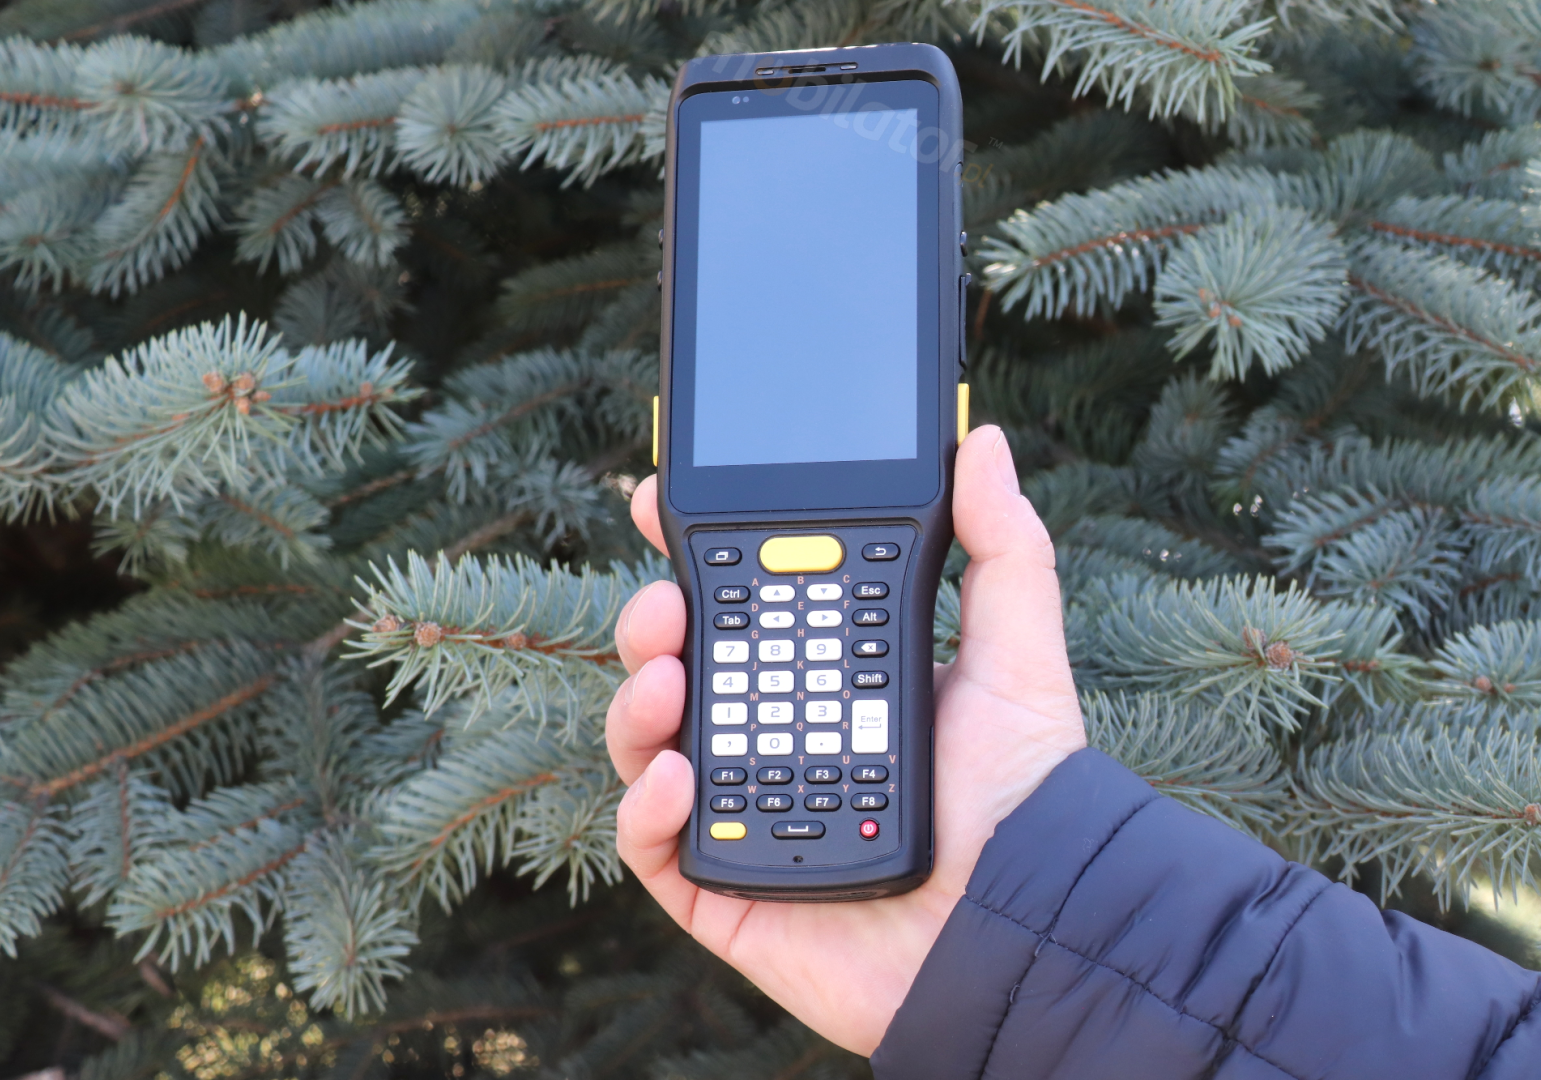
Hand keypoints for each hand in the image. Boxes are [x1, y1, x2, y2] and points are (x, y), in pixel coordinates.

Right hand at [604, 426, 1086, 1055]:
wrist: (1028, 927)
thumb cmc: (1023, 799)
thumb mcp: (1019, 656)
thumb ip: (1002, 547)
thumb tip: (984, 440)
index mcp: (823, 678)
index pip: (738, 608)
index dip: (689, 559)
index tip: (656, 506)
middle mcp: (772, 736)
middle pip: (676, 667)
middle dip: (651, 623)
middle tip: (665, 603)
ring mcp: (742, 810)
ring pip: (648, 745)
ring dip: (637, 702)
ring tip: (667, 679)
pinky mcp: (722, 887)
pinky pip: (652, 846)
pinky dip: (646, 806)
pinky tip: (680, 772)